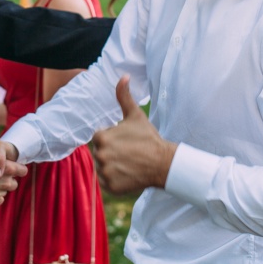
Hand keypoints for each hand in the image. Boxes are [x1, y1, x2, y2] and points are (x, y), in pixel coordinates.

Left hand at [91, 75, 175, 194]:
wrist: (163, 163)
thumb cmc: (148, 138)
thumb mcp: (135, 115)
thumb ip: (124, 96)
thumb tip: (123, 76)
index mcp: (101, 137)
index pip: (99, 137)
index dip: (113, 138)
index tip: (126, 141)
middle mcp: (100, 155)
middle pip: (100, 152)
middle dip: (112, 152)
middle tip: (129, 152)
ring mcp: (105, 173)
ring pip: (102, 167)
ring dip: (112, 165)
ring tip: (128, 162)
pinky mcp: (111, 187)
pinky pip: (106, 182)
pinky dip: (115, 179)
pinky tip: (128, 173)